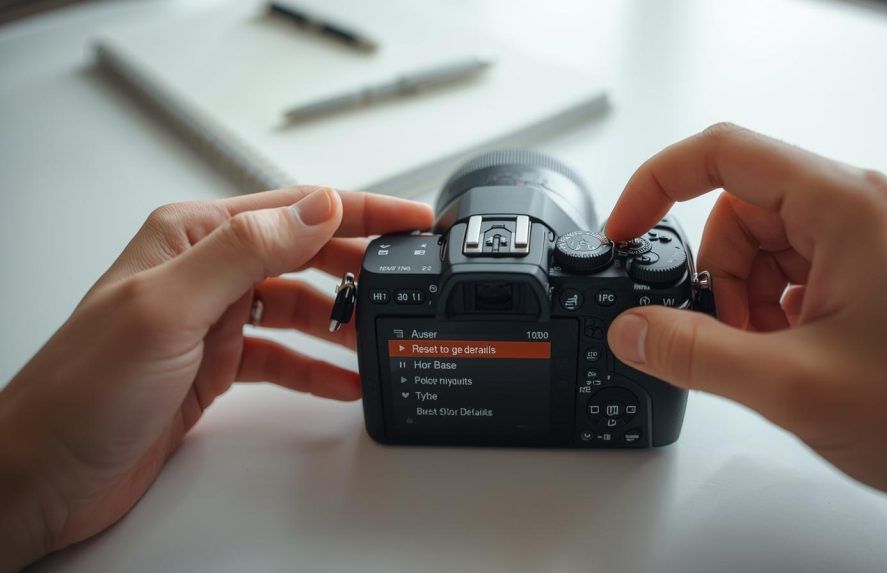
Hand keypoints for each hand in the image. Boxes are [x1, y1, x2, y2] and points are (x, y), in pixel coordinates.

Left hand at [0, 186, 432, 568]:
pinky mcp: (215, 366)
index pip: (294, 209)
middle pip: (303, 257)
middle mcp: (205, 272)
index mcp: (192, 235)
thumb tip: (318, 208)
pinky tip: (343, 383)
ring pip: (298, 309)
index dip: (361, 211)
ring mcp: (212, 320)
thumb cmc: (81, 388)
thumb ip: (246, 252)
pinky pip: (282, 358)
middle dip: (359, 268)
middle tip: (408, 282)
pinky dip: (315, 369)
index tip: (411, 219)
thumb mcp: (170, 306)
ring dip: (342, 324)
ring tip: (379, 339)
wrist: (43, 472)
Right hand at [604, 124, 886, 555]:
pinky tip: (794, 358)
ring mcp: (876, 242)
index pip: (723, 154)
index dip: (657, 184)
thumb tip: (633, 329)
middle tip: (730, 337)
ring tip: (772, 358)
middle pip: (742, 213)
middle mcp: (865, 210)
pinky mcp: (880, 275)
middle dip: (718, 278)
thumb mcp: (792, 384)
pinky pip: (798, 274)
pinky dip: (776, 314)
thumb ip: (693, 353)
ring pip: (768, 249)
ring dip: (747, 303)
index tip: (625, 228)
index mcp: (848, 207)